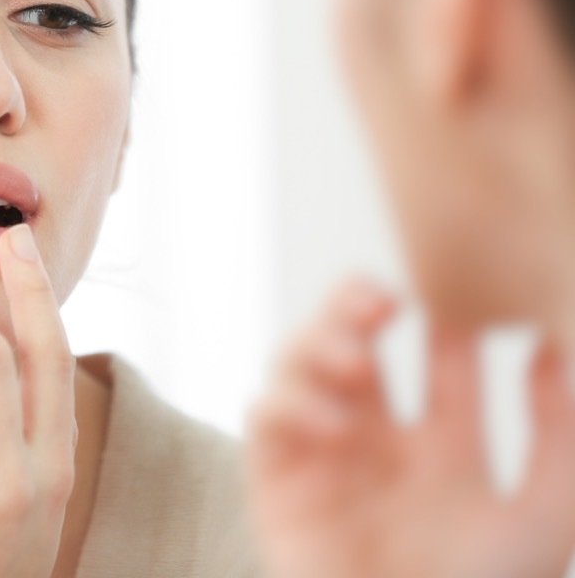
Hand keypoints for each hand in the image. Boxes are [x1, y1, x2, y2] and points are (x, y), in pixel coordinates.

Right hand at [248, 280, 574, 577]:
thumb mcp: (549, 513)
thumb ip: (559, 429)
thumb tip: (549, 342)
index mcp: (442, 447)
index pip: (433, 353)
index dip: (442, 314)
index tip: (454, 296)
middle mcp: (375, 442)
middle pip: (352, 340)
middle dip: (356, 305)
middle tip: (381, 300)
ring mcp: (322, 457)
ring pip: (299, 363)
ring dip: (319, 344)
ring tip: (357, 358)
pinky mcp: (278, 480)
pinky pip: (265, 415)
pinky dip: (292, 402)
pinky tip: (335, 423)